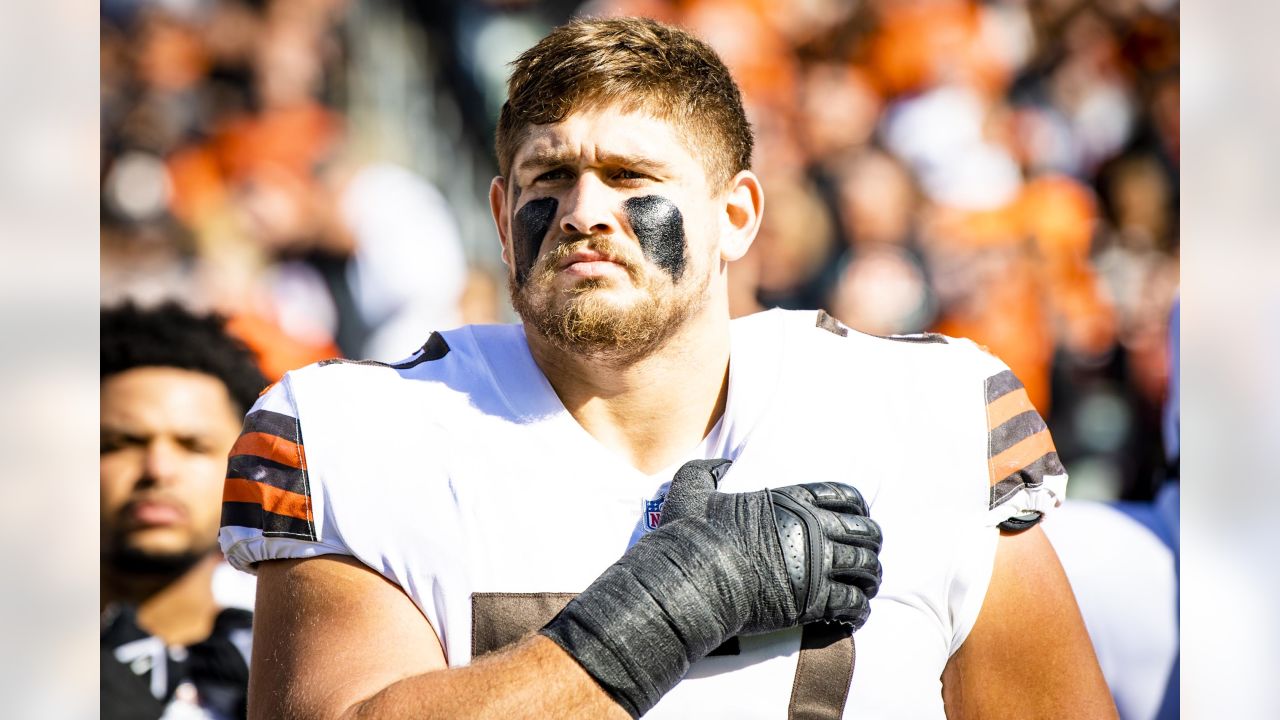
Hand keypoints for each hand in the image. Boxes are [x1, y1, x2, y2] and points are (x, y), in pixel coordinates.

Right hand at [662, 459, 881, 631]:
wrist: (695, 580)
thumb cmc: (693, 538)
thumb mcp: (692, 491)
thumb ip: (705, 471)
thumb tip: (719, 464)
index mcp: (792, 501)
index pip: (846, 497)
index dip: (859, 509)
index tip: (860, 521)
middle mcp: (812, 529)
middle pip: (866, 532)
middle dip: (871, 544)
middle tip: (866, 556)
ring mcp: (817, 565)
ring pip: (866, 568)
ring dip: (870, 578)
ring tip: (867, 587)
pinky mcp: (814, 601)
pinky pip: (853, 604)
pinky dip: (859, 611)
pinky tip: (855, 615)